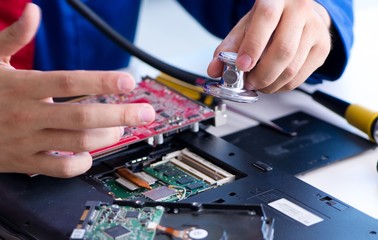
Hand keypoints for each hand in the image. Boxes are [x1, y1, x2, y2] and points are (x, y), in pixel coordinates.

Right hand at [0, 4, 154, 177]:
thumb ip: (12, 36)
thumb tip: (32, 11)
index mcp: (21, 86)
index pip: (69, 82)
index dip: (101, 82)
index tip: (127, 81)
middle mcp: (27, 114)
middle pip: (82, 117)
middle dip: (120, 114)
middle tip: (145, 112)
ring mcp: (26, 140)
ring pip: (76, 143)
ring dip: (107, 136)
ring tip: (123, 126)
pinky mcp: (24, 161)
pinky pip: (58, 168)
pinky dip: (80, 163)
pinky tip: (90, 152)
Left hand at [208, 0, 331, 92]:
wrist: (297, 11)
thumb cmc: (269, 19)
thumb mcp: (245, 26)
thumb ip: (228, 47)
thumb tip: (214, 69)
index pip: (266, 20)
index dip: (253, 46)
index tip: (242, 66)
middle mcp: (300, 10)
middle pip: (283, 50)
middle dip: (261, 74)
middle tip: (248, 83)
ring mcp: (315, 29)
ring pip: (292, 68)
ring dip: (270, 84)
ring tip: (258, 83)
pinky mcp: (323, 47)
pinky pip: (300, 77)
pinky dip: (282, 87)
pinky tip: (272, 82)